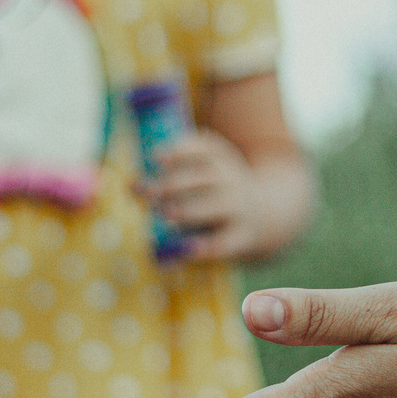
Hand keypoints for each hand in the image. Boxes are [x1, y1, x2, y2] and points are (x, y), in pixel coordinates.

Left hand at [138, 131, 280, 261]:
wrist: (266, 215)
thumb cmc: (218, 191)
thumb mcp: (204, 174)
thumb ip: (170, 176)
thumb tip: (130, 186)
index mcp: (220, 158)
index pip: (203, 148)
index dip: (179, 151)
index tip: (155, 158)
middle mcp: (231, 180)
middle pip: (203, 178)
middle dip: (174, 184)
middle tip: (149, 193)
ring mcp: (238, 208)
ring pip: (214, 207)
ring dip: (189, 210)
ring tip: (167, 214)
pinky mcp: (242, 236)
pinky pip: (225, 242)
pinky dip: (207, 246)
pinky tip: (187, 249)